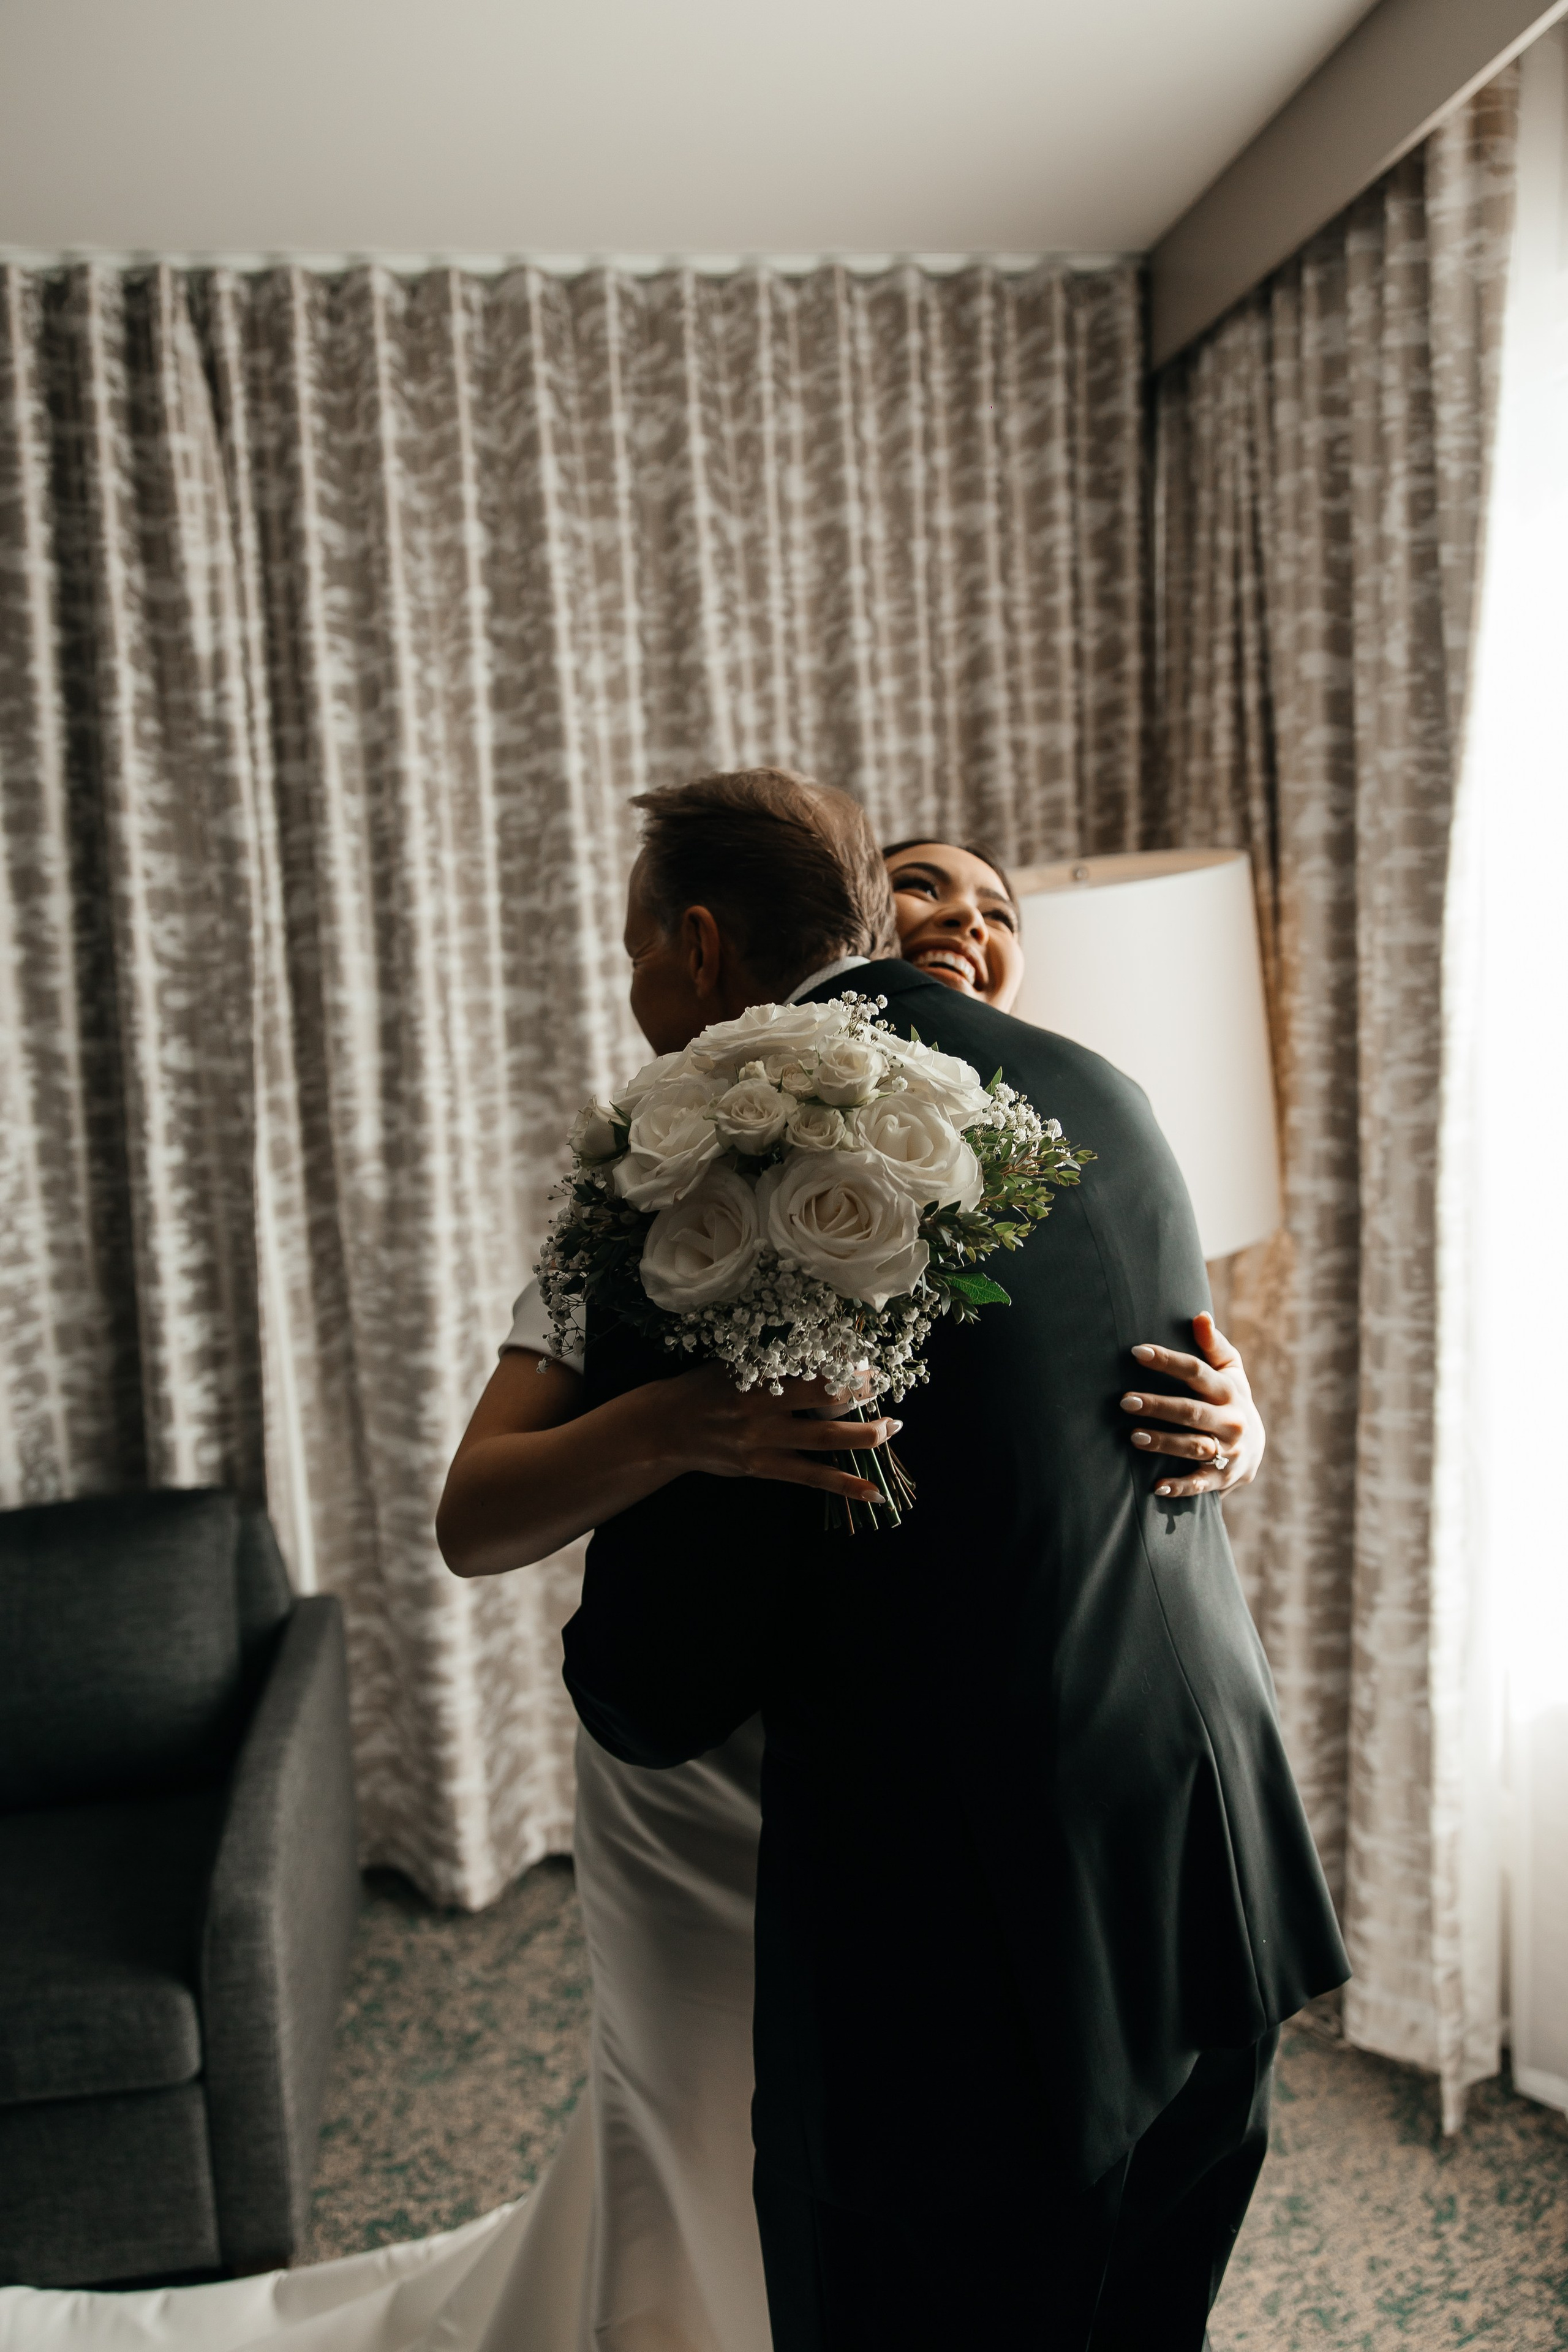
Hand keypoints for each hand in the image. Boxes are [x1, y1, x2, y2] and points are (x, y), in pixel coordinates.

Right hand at [655, 1362, 898, 1505]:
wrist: (666, 1428)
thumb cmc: (703, 1388)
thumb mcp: (733, 1364)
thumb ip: (771, 1361)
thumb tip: (820, 1350)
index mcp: (757, 1375)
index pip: (811, 1366)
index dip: (844, 1364)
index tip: (869, 1359)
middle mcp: (763, 1408)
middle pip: (825, 1399)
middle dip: (862, 1393)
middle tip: (887, 1384)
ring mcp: (764, 1441)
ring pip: (826, 1439)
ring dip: (865, 1435)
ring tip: (893, 1428)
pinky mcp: (763, 1468)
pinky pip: (812, 1478)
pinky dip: (845, 1486)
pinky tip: (874, 1493)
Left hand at [1119, 1313, 1262, 1499]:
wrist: (1255, 1447)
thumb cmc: (1231, 1398)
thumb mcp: (1230, 1371)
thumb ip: (1213, 1345)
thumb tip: (1199, 1315)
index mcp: (1228, 1390)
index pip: (1196, 1371)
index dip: (1167, 1361)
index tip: (1136, 1351)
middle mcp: (1230, 1420)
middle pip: (1191, 1411)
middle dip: (1158, 1405)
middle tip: (1124, 1401)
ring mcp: (1228, 1450)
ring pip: (1194, 1446)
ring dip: (1164, 1443)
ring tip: (1134, 1437)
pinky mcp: (1222, 1477)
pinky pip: (1200, 1484)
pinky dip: (1180, 1487)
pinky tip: (1156, 1487)